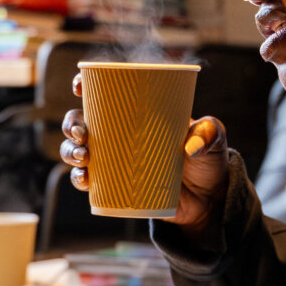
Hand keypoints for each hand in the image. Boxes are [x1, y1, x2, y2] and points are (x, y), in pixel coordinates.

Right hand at [61, 74, 230, 237]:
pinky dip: (80, 179)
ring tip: (84, 157)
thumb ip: (210, 133)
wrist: (208, 200)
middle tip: (83, 133)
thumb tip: (191, 146)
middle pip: (81, 121)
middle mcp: (119, 134)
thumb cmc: (208, 162)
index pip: (105, 93)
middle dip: (72, 124)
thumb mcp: (214, 140)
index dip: (86, 85)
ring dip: (71, 151)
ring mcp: (114, 160)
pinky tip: (84, 179)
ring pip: (78, 150)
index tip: (79, 86)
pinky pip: (88, 181)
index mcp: (137, 113)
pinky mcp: (114, 185)